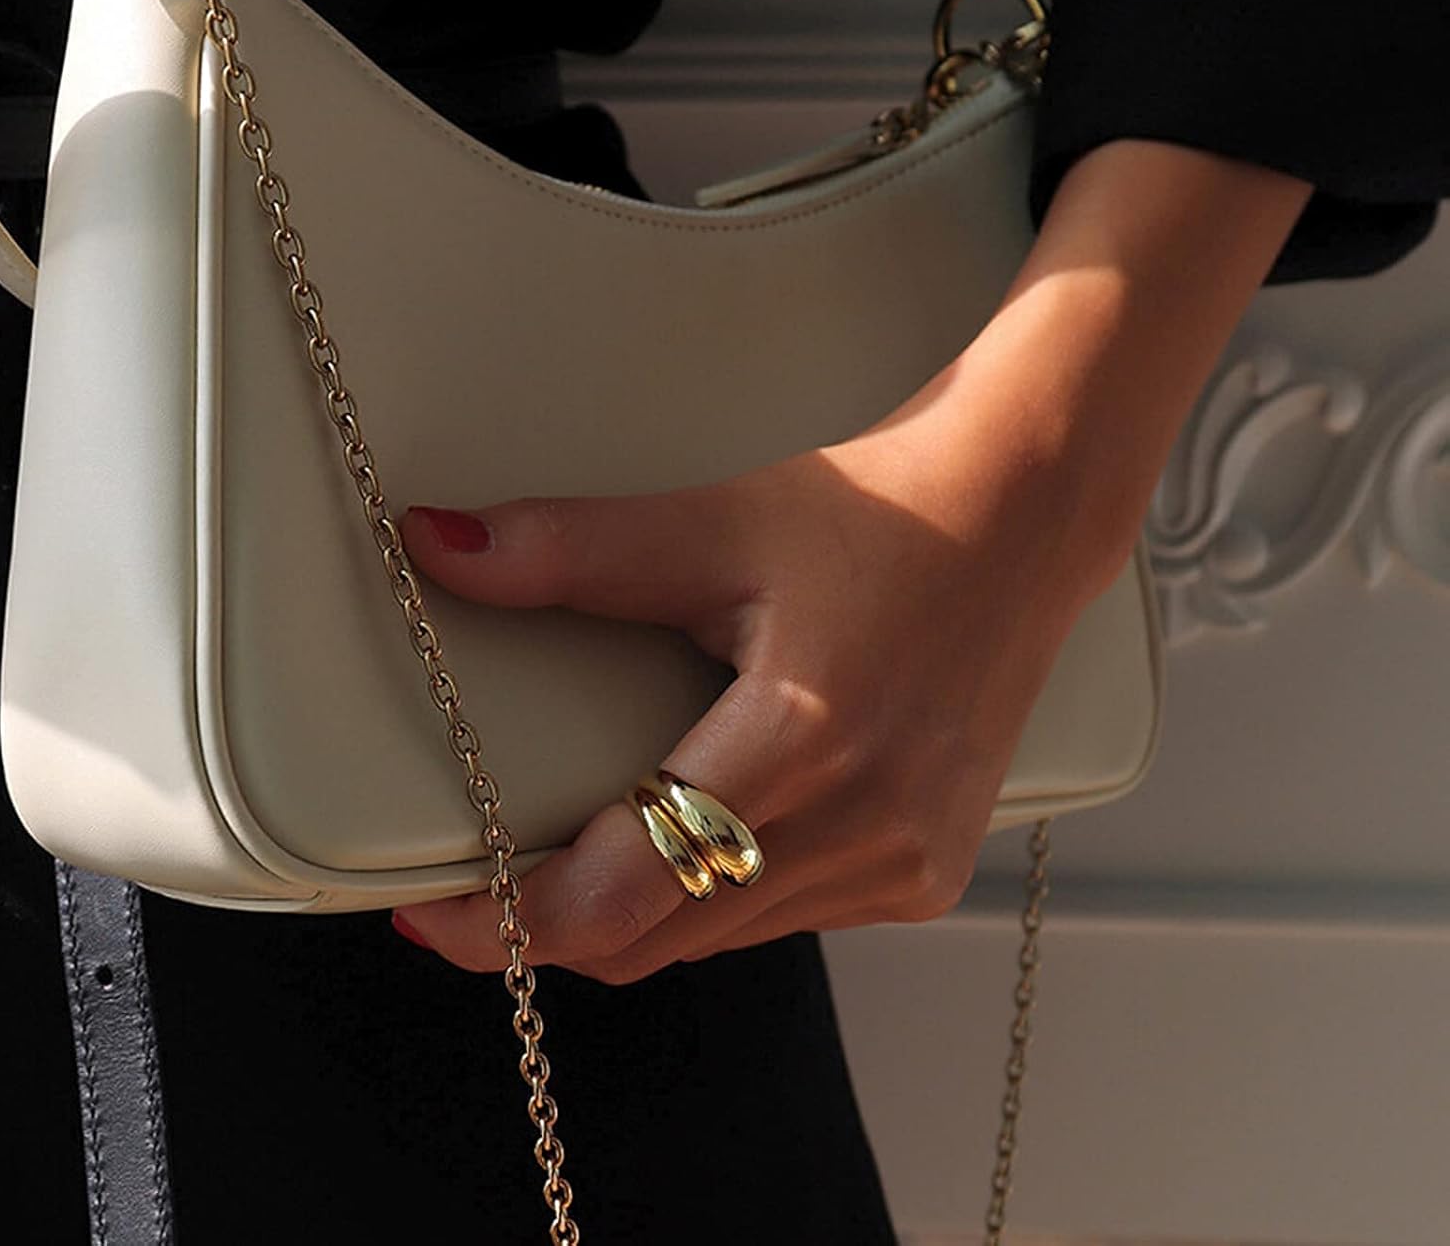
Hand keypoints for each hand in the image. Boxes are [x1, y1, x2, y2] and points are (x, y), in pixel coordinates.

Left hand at [390, 367, 1113, 985]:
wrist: (1018, 523)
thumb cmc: (881, 516)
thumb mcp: (717, 526)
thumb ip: (568, 551)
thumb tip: (439, 547)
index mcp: (800, 743)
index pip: (622, 897)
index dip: (510, 924)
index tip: (433, 912)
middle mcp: (862, 828)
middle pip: (655, 936)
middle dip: (554, 921)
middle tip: (482, 874)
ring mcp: (904, 863)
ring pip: (716, 935)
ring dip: (637, 907)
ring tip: (583, 841)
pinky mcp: (925, 873)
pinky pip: (782, 917)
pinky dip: (718, 893)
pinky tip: (702, 826)